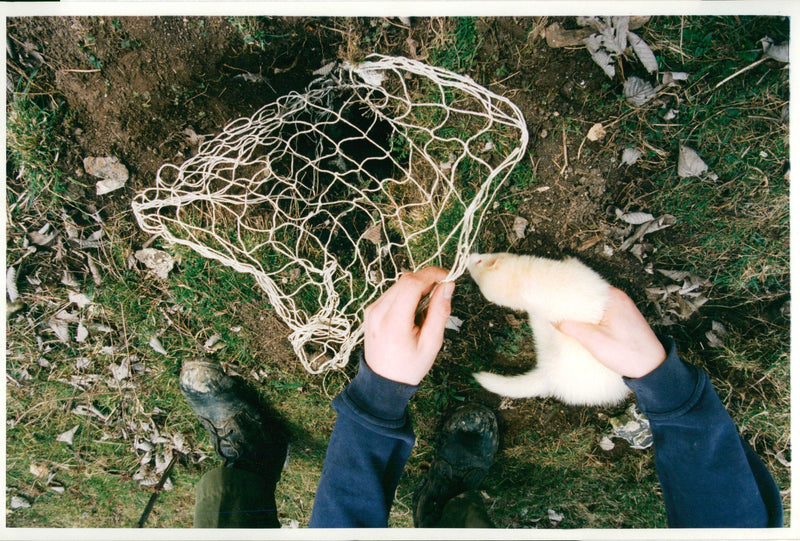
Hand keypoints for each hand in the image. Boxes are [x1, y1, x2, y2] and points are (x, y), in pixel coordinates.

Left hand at [363, 267, 454, 384]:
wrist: (382, 381)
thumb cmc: (409, 366)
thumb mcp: (431, 343)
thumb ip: (440, 312)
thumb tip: (448, 286)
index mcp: (393, 322)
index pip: (411, 284)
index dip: (432, 275)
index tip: (448, 277)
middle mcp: (378, 312)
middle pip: (405, 280)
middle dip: (426, 280)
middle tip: (442, 291)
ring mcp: (372, 310)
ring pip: (398, 285)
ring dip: (417, 287)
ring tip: (427, 307)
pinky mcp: (371, 310)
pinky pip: (392, 293)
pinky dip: (406, 295)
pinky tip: (413, 311)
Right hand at [555, 287, 665, 378]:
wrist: (654, 369)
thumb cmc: (629, 354)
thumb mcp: (595, 342)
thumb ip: (571, 327)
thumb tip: (552, 318)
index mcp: (613, 298)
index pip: (581, 286)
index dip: (563, 292)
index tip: (548, 297)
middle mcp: (618, 298)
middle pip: (586, 294)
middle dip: (569, 302)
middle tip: (550, 308)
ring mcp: (621, 307)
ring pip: (592, 304)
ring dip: (579, 311)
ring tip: (560, 317)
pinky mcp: (622, 318)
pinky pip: (599, 312)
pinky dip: (588, 317)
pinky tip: (578, 326)